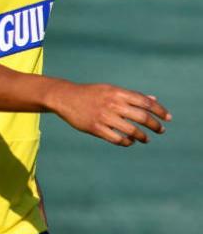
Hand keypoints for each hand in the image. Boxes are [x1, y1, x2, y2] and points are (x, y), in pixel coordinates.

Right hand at [51, 83, 169, 145]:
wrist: (64, 97)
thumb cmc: (91, 93)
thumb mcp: (111, 90)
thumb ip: (132, 96)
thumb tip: (154, 101)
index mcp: (118, 93)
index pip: (145, 102)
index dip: (160, 110)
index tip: (168, 118)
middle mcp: (112, 104)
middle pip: (142, 117)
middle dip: (155, 126)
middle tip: (160, 130)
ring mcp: (104, 117)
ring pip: (131, 131)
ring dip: (142, 136)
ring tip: (146, 139)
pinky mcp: (95, 128)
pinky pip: (117, 139)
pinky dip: (127, 142)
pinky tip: (130, 142)